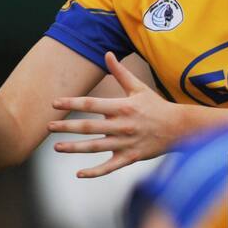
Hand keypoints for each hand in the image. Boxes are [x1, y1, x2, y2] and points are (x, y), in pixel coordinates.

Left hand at [49, 52, 182, 176]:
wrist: (179, 128)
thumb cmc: (156, 106)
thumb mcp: (139, 87)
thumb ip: (120, 72)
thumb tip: (107, 53)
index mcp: (122, 107)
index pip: (92, 104)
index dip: (72, 103)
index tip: (54, 103)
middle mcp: (122, 125)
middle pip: (89, 127)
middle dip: (66, 127)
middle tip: (48, 127)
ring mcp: (126, 144)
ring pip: (95, 147)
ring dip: (74, 148)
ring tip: (56, 147)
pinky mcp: (130, 158)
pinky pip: (110, 167)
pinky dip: (94, 172)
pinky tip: (79, 174)